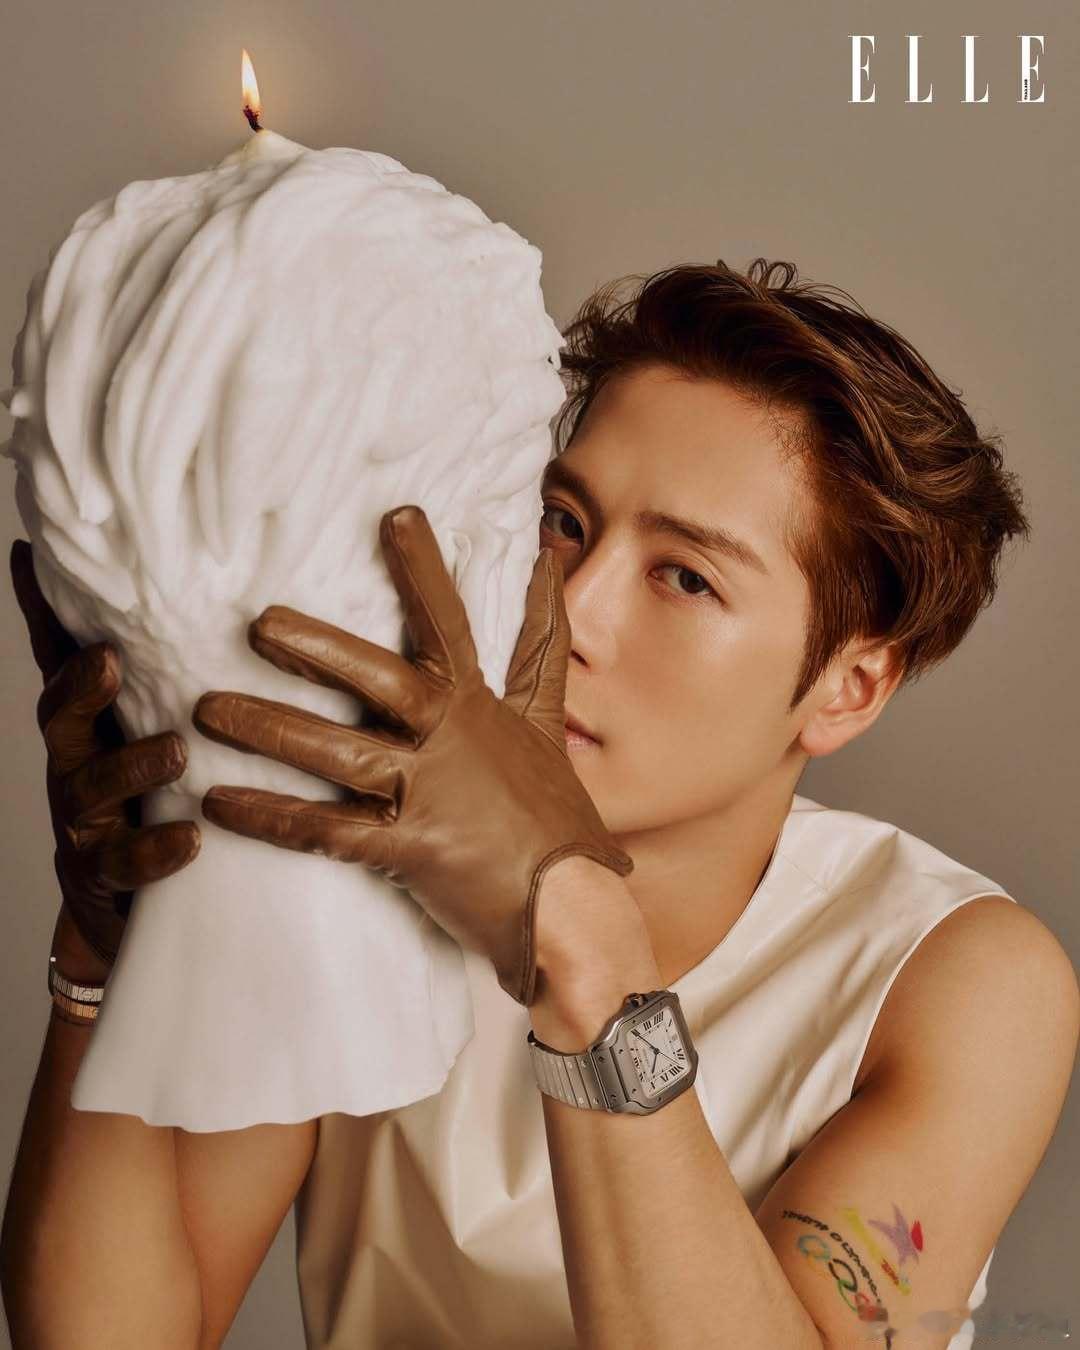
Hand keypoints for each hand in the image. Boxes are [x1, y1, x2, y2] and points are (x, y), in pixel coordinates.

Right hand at [10, 540, 201, 965]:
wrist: (139, 910)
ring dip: (132, 764)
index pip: (59, 658)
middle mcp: (75, 763)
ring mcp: (83, 821)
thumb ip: (176, 672)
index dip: (38, 609)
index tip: (30, 557)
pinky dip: (156, 849)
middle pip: (60, 716)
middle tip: (109, 661)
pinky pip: (126, 861)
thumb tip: (197, 590)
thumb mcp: (164, 726)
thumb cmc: (160, 800)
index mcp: (90, 722)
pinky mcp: (104, 876)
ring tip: (177, 751)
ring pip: (92, 787)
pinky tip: (190, 839)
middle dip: (79, 687)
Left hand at [191, 504, 633, 1005]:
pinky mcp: (410, 851)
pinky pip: (326, 831)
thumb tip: (547, 568)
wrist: (573, 906)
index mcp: (478, 707)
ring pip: (340, 752)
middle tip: (259, 624)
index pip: (449, 625)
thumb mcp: (548, 724)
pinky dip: (271, 816)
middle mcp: (453, 740)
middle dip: (321, 648)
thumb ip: (540, 649)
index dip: (424, 570)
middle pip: (382, 680)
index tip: (395, 515)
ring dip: (271, 728)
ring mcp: (431, 794)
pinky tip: (219, 803)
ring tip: (208, 710)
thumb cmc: (559, 818)